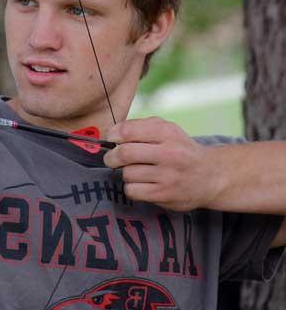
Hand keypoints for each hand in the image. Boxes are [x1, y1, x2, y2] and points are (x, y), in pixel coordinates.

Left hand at [103, 117, 219, 211]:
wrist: (210, 176)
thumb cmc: (179, 149)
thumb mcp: (166, 129)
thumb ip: (139, 126)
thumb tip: (112, 133)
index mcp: (167, 132)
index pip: (128, 131)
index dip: (113, 135)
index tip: (111, 139)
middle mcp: (169, 153)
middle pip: (125, 153)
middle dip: (112, 156)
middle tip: (112, 158)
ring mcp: (168, 176)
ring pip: (127, 174)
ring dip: (125, 172)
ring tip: (136, 171)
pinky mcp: (166, 195)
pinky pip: (133, 191)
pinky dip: (131, 187)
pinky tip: (141, 183)